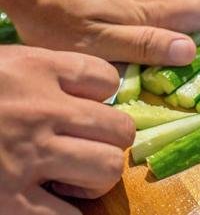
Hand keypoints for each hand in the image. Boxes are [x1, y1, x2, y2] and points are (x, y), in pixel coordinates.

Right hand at [0, 45, 134, 214]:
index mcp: (35, 69)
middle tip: (88, 145)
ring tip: (73, 177)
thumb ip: (47, 76)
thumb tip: (88, 97)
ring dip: (97, 177)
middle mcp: (39, 110)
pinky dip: (69, 214)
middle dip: (110, 140)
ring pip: (107, 169)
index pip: (106, 79)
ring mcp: (26, 157)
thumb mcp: (5, 68)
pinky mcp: (7, 204)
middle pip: (119, 128)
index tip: (86, 104)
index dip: (102, 94)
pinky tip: (50, 203)